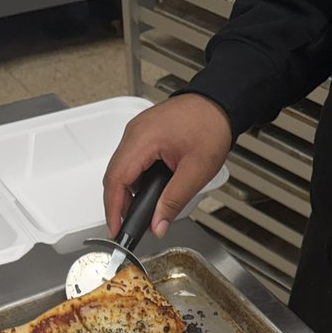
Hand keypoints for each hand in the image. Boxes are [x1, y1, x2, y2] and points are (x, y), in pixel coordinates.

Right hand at [103, 94, 231, 238]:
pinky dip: (134, 180)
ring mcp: (137, 132)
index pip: (116, 179)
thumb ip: (173, 202)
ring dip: (127, 193)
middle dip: (118, 204)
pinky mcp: (143, 134)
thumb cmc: (210, 127)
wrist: (218, 103)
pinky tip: (146, 193)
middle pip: (114, 175)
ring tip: (141, 214)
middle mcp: (134, 133)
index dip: (113, 209)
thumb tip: (158, 225)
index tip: (116, 230)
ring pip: (121, 169)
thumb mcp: (195, 172)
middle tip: (128, 227)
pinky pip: (130, 160)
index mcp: (143, 139)